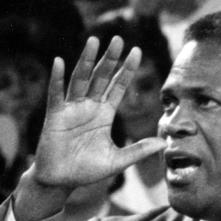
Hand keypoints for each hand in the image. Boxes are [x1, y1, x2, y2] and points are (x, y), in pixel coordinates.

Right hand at [33, 37, 163, 190]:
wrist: (60, 182)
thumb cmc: (86, 170)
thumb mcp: (117, 160)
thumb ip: (139, 150)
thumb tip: (164, 143)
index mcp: (104, 114)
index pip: (118, 86)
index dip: (126, 70)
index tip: (137, 51)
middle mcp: (88, 107)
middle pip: (101, 77)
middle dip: (109, 59)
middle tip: (118, 38)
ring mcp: (71, 109)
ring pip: (80, 80)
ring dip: (87, 61)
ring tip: (93, 41)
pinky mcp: (55, 117)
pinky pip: (56, 95)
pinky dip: (57, 79)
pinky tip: (59, 62)